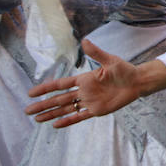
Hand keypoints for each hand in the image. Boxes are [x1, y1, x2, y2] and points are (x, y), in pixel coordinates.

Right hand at [25, 40, 141, 127]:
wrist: (137, 82)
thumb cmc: (124, 69)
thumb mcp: (110, 60)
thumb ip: (96, 53)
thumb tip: (84, 41)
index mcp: (84, 79)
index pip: (60, 84)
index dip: (46, 88)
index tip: (32, 93)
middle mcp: (84, 91)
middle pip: (59, 99)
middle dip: (43, 105)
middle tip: (27, 111)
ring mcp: (90, 101)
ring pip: (66, 109)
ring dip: (52, 114)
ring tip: (37, 119)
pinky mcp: (97, 110)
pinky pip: (80, 116)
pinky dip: (68, 120)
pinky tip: (55, 125)